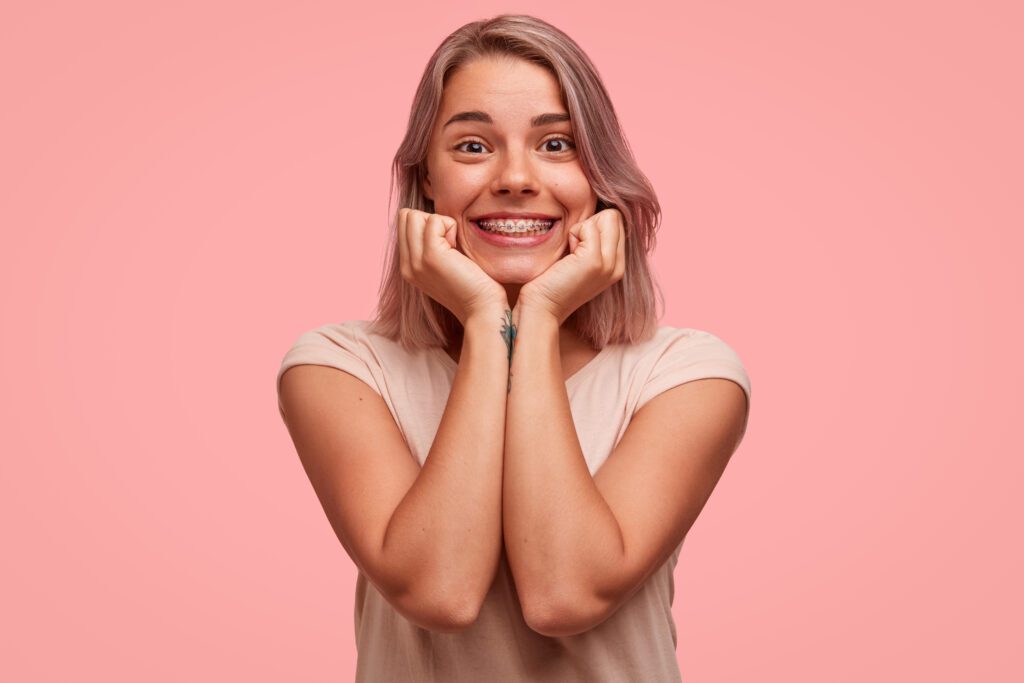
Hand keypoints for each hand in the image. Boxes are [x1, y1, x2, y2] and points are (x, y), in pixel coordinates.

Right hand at [398, 208, 508, 324]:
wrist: (482, 310)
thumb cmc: (472, 285)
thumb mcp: (444, 265)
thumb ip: (431, 246)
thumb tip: (431, 219)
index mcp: (408, 267)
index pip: (403, 224)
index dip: (427, 225)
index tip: (446, 246)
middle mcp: (407, 265)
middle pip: (405, 217)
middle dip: (430, 221)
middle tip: (450, 244)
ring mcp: (416, 261)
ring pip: (414, 216)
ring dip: (440, 223)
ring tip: (453, 247)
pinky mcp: (431, 255)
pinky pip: (435, 220)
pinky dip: (451, 226)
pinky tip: (458, 248)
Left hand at [517, 208, 626, 324]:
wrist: (541, 309)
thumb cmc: (552, 282)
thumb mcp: (579, 261)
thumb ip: (592, 242)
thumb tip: (594, 215)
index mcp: (617, 265)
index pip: (617, 223)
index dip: (594, 226)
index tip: (577, 248)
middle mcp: (618, 266)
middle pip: (615, 217)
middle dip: (590, 224)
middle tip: (573, 250)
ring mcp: (609, 264)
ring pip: (607, 217)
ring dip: (581, 229)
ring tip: (570, 255)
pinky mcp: (595, 261)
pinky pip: (588, 226)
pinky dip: (573, 234)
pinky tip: (565, 256)